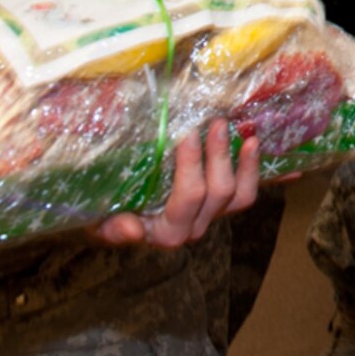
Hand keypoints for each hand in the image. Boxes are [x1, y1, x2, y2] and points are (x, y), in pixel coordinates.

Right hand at [95, 120, 260, 248]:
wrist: (115, 217)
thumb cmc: (107, 214)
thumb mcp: (101, 222)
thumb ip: (114, 228)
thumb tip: (133, 230)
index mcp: (166, 232)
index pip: (188, 199)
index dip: (192, 166)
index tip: (186, 134)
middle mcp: (193, 227)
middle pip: (218, 192)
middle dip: (219, 155)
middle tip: (216, 122)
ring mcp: (210, 216)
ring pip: (238, 194)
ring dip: (242, 162)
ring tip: (243, 133)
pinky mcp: (222, 206)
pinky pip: (245, 193)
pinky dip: (252, 169)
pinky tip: (253, 143)